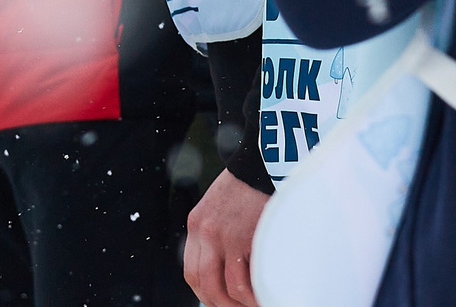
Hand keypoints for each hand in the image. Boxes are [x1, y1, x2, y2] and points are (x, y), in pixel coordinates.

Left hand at [182, 168, 268, 306]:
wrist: (263, 162)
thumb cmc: (247, 186)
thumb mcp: (219, 206)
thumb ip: (216, 233)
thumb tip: (223, 267)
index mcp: (196, 225)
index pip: (191, 272)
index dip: (204, 294)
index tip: (219, 301)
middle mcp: (206, 233)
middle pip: (205, 285)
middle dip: (222, 304)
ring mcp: (227, 237)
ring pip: (228, 288)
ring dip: (241, 304)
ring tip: (255, 303)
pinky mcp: (249, 238)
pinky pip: (248, 280)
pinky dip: (255, 293)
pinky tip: (264, 293)